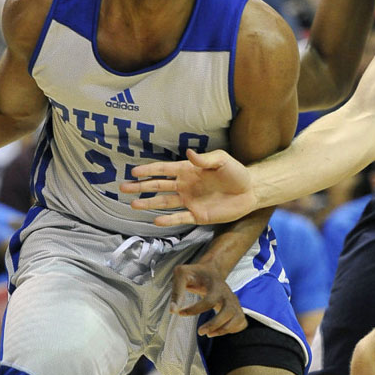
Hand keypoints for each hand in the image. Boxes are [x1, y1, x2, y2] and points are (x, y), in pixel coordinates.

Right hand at [120, 149, 257, 224]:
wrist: (250, 191)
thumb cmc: (236, 173)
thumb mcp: (222, 161)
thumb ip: (204, 159)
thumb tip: (189, 154)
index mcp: (188, 171)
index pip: (164, 170)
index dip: (149, 170)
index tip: (133, 171)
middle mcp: (185, 186)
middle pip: (158, 186)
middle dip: (141, 187)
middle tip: (124, 188)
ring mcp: (190, 202)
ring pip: (164, 203)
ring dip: (149, 204)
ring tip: (133, 205)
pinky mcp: (198, 216)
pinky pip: (180, 218)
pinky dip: (168, 220)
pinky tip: (156, 220)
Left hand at [171, 259, 247, 335]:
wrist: (210, 271)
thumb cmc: (194, 273)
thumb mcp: (182, 274)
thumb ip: (177, 291)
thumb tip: (173, 310)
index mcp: (216, 286)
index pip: (209, 301)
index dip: (194, 310)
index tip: (180, 313)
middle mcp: (228, 294)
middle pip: (228, 312)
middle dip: (215, 324)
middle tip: (200, 332)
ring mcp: (234, 302)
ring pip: (238, 319)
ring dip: (224, 330)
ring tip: (209, 334)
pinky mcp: (236, 308)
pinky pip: (241, 323)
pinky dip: (233, 330)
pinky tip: (218, 330)